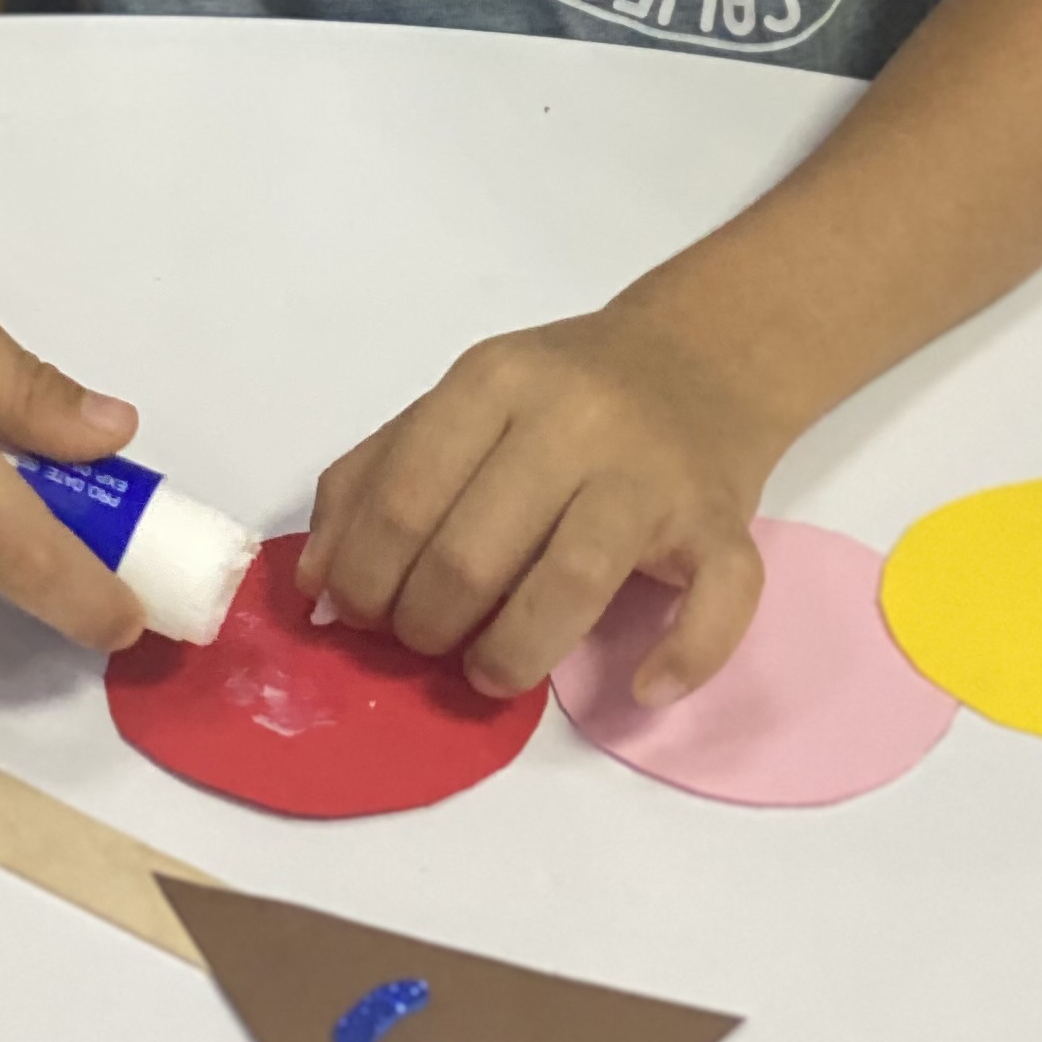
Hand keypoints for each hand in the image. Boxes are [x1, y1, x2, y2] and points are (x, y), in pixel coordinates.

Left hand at [297, 309, 783, 702]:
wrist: (703, 355)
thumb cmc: (562, 395)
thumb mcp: (459, 405)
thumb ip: (374, 476)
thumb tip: (316, 587)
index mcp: (496, 381)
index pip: (404, 499)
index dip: (366, 579)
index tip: (361, 616)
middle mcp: (575, 418)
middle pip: (472, 553)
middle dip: (425, 626)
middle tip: (425, 641)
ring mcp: (653, 472)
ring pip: (572, 583)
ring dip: (510, 655)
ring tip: (488, 670)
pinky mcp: (725, 520)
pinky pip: (718, 599)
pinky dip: (682, 656)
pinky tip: (642, 685)